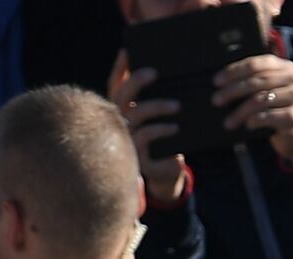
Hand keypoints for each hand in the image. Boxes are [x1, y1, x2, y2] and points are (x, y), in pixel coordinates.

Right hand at [107, 51, 188, 203]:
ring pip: (134, 115)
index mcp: (123, 110)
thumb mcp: (162, 118)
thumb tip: (168, 72)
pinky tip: (175, 127)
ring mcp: (125, 140)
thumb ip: (157, 99)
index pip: (115, 84)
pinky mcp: (136, 157)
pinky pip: (145, 137)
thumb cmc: (166, 139)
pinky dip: (161, 129)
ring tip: (177, 106)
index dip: (119, 68)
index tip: (127, 51)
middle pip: (120, 96)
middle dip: (136, 81)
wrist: (169, 172)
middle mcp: (119, 123)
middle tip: (155, 73)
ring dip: (157, 106)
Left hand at [215, 54, 292, 167]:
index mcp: (286, 67)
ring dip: (239, 111)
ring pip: (259, 99)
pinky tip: (247, 125)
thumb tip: (222, 81)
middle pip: (256, 81)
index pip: (256, 64)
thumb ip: (255, 80)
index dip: (234, 71)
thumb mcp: (270, 91)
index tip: (216, 81)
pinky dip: (253, 121)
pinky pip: (266, 116)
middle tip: (216, 100)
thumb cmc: (279, 112)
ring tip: (228, 122)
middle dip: (232, 91)